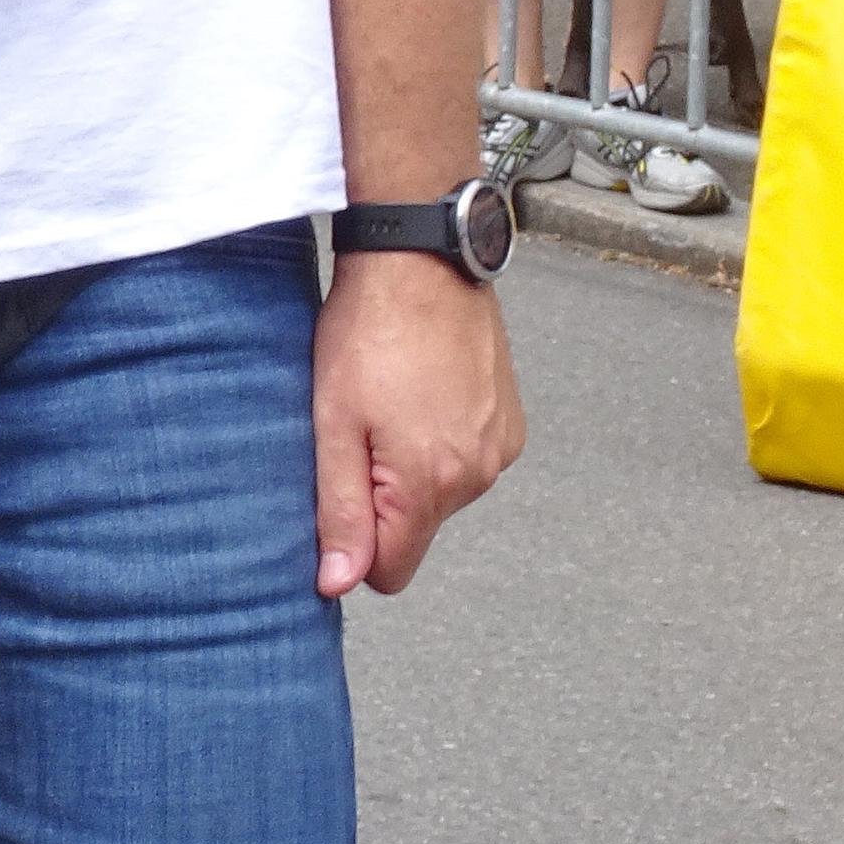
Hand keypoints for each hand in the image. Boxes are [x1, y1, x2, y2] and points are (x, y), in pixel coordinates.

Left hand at [311, 252, 521, 597]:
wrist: (421, 260)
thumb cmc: (367, 332)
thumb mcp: (332, 421)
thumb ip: (339, 509)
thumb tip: (339, 583)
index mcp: (430, 483)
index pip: (390, 570)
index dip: (355, 543)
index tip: (336, 490)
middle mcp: (478, 476)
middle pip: (416, 529)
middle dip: (381, 497)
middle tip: (356, 429)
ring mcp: (501, 448)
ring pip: (441, 492)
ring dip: (411, 464)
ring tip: (388, 400)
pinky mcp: (511, 422)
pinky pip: (467, 457)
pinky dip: (440, 438)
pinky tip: (419, 390)